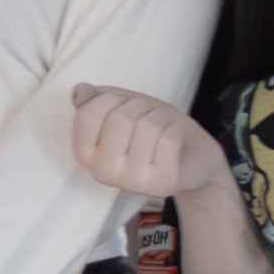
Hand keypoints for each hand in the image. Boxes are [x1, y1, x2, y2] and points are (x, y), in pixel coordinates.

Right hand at [68, 83, 220, 206]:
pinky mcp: (162, 182)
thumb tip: (80, 91)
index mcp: (88, 155)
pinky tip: (175, 141)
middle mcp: (104, 172)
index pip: (87, 114)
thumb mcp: (123, 109)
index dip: (109, 99)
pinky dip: (175, 130)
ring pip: (146, 126)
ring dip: (160, 116)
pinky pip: (167, 139)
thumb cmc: (154, 132)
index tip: (121, 106)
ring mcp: (133, 180)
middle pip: (119, 118)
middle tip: (149, 117)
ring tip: (163, 128)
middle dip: (140, 106)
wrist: (192, 160)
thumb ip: (98, 101)